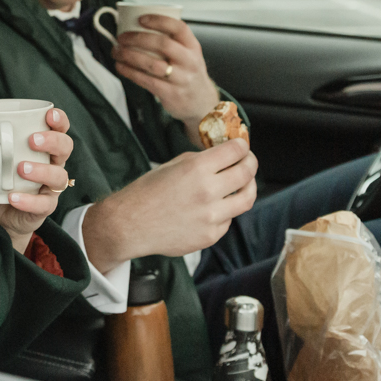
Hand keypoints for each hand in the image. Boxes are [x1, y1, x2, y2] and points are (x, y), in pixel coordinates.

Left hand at [0, 107, 74, 252]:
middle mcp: (52, 165)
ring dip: (42, 170)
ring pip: (58, 176)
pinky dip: (28, 201)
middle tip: (32, 140)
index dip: (59, 119)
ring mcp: (50, 187)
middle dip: (53, 141)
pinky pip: (43, 204)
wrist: (2, 216)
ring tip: (21, 168)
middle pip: (66, 148)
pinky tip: (13, 197)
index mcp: (42, 148)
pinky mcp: (44, 208)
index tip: (49, 114)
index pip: (60, 128)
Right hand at [78, 139, 256, 273]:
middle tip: (248, 161)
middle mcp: (207, 191)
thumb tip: (222, 157)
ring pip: (246, 199)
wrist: (130, 224)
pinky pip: (228, 220)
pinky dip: (226, 212)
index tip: (242, 146)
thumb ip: (200, 161)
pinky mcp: (210, 235)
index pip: (235, 151)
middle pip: (246, 173)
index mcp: (197, 168)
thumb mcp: (172, 165)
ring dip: (248, 188)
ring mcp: (211, 216)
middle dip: (250, 162)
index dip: (242, 146)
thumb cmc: (146, 193)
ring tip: (244, 185)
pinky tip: (214, 208)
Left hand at [110, 15, 220, 120]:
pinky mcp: (171, 93)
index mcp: (193, 47)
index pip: (179, 28)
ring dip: (129, 55)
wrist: (202, 103)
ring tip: (116, 51)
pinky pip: (147, 81)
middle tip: (122, 37)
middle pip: (163, 44)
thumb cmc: (188, 74)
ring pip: (152, 64)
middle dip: (138, 38)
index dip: (159, 21)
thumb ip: (171, 42)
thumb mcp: (188, 54)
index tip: (141, 19)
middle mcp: (189, 62)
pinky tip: (120, 66)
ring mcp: (181, 79)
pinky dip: (130, 72)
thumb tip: (136, 27)